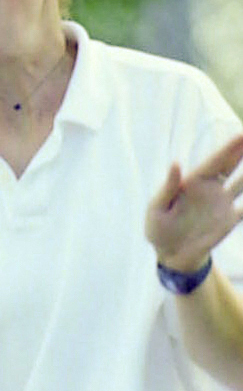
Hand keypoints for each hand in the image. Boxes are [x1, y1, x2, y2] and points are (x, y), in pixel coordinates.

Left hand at [145, 134, 242, 273]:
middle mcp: (211, 189)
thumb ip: (168, 187)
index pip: (214, 161)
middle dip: (241, 150)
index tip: (241, 135)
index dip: (228, 148)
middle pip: (231, 165)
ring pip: (242, 184)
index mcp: (194, 182)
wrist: (170, 255)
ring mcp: (222, 204)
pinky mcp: (229, 221)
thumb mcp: (157, 209)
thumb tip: (175, 163)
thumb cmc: (158, 229)